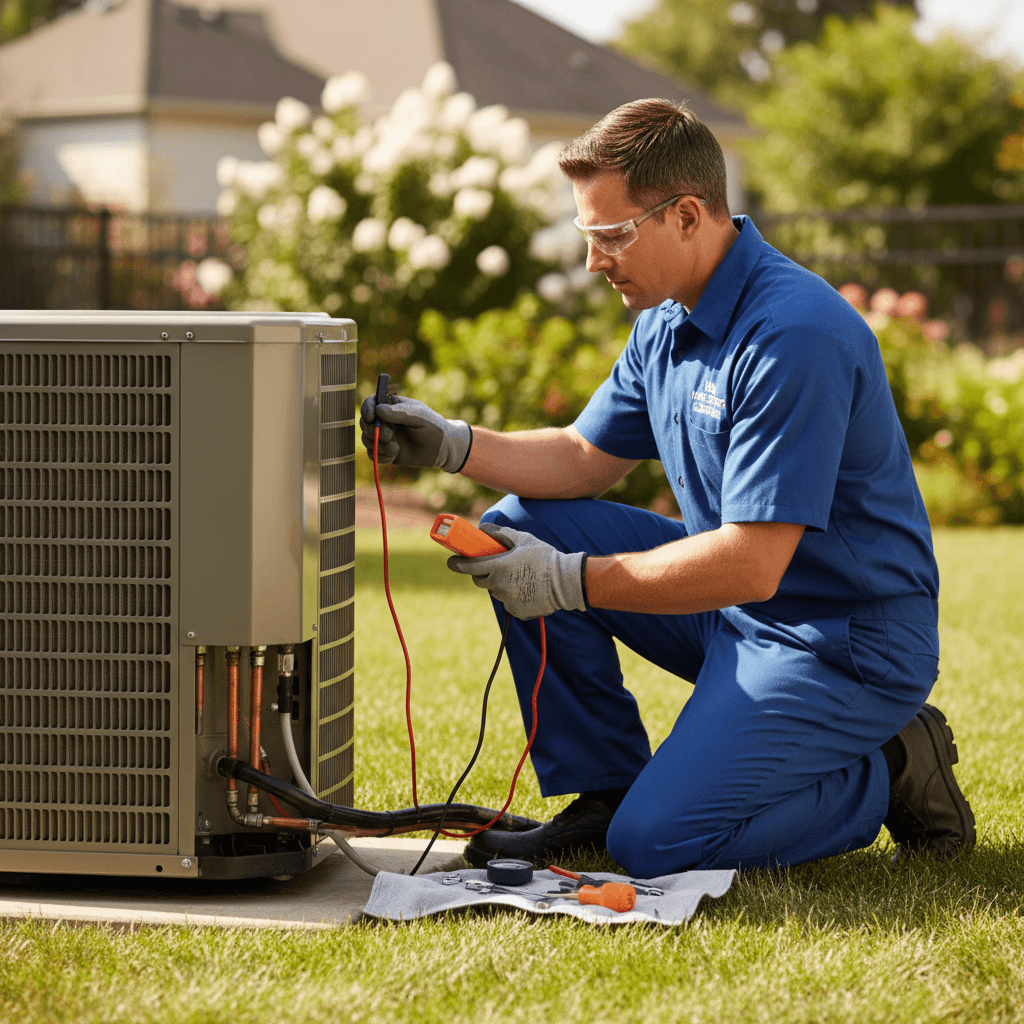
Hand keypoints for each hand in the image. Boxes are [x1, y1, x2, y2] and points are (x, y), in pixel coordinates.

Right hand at [360, 393, 471, 471]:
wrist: (441, 449)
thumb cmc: (432, 426)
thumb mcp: (419, 416)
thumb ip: (400, 413)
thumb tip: (378, 409)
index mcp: (391, 406)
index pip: (371, 403)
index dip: (367, 409)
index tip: (371, 417)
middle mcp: (384, 421)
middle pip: (365, 423)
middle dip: (373, 431)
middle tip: (389, 436)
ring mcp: (384, 437)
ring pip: (367, 440)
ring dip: (378, 445)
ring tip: (395, 448)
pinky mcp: (386, 452)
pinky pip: (373, 455)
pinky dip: (381, 456)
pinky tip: (395, 455)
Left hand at [447, 524, 587, 619]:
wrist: (565, 582)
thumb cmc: (544, 557)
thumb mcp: (523, 540)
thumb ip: (500, 534)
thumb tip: (483, 529)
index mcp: (497, 567)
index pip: (468, 567)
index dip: (456, 564)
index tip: (451, 561)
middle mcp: (499, 586)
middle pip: (480, 580)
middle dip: (482, 573)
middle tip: (494, 566)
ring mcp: (506, 600)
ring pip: (496, 591)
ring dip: (500, 584)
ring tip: (520, 576)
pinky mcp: (516, 611)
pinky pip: (508, 602)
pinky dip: (513, 596)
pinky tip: (527, 588)